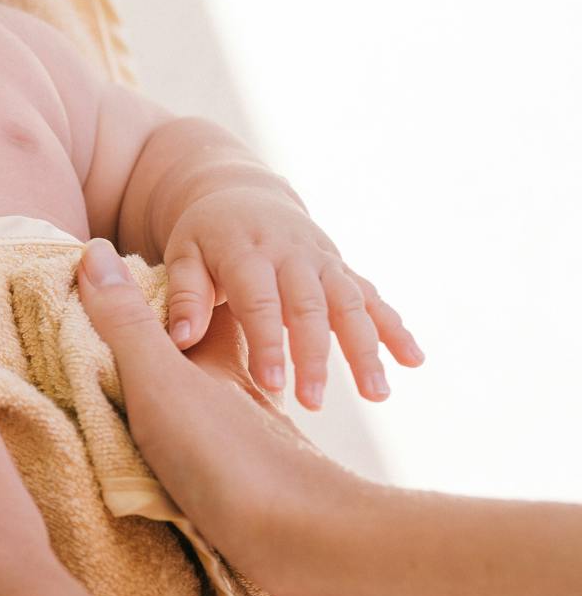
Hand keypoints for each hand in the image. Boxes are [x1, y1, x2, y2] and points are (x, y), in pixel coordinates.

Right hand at [78, 237, 363, 595]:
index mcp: (225, 370)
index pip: (204, 324)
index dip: (179, 306)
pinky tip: (193, 495)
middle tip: (134, 362)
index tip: (132, 300)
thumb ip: (128, 326)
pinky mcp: (266, 510)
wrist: (313, 554)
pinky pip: (231, 478)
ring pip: (228, 426)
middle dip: (188, 364)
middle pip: (216, 375)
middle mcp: (249, 408)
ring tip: (151, 429)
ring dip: (199, 423)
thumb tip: (95, 250)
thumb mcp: (162, 384)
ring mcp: (259, 460)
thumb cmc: (232, 461)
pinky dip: (211, 474)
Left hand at [160, 186, 422, 408]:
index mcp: (247, 252)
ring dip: (366, 348)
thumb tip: (182, 340)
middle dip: (315, 355)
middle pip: (309, 307)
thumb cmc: (205, 236)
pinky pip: (373, 297)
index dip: (267, 342)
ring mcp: (323, 261)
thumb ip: (183, 295)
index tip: (272, 384)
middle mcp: (292, 255)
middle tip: (314, 401)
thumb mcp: (183, 255)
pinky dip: (394, 327)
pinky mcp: (343, 269)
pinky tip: (414, 361)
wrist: (242, 194)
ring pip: (350, 304)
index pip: (260, 301)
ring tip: (377, 394)